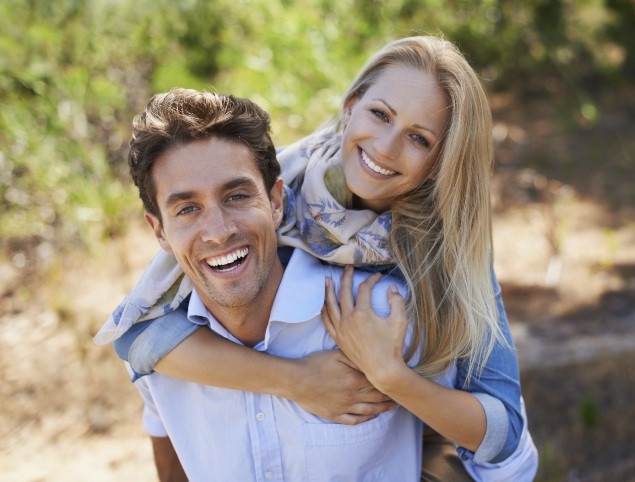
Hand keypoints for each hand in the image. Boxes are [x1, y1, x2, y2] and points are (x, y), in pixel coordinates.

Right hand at [290, 349, 395, 424]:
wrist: (296, 380)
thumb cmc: (315, 364)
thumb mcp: (336, 354)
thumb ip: (355, 358)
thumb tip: (370, 361)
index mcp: (354, 379)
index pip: (377, 382)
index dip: (389, 382)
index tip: (397, 381)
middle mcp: (352, 395)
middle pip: (376, 397)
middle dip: (389, 397)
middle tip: (400, 396)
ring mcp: (344, 407)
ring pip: (368, 411)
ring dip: (382, 409)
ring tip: (391, 408)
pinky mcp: (334, 415)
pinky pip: (353, 420)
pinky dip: (364, 419)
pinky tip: (370, 417)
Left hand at [321, 266, 409, 389]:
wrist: (382, 369)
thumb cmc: (392, 346)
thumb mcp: (400, 321)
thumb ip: (397, 301)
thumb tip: (391, 287)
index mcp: (363, 313)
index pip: (364, 288)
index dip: (372, 279)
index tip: (378, 276)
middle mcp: (348, 319)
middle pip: (344, 292)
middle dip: (346, 277)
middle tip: (348, 268)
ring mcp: (341, 329)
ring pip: (330, 305)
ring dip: (329, 291)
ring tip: (327, 280)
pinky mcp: (338, 338)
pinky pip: (327, 321)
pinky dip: (324, 310)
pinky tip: (323, 304)